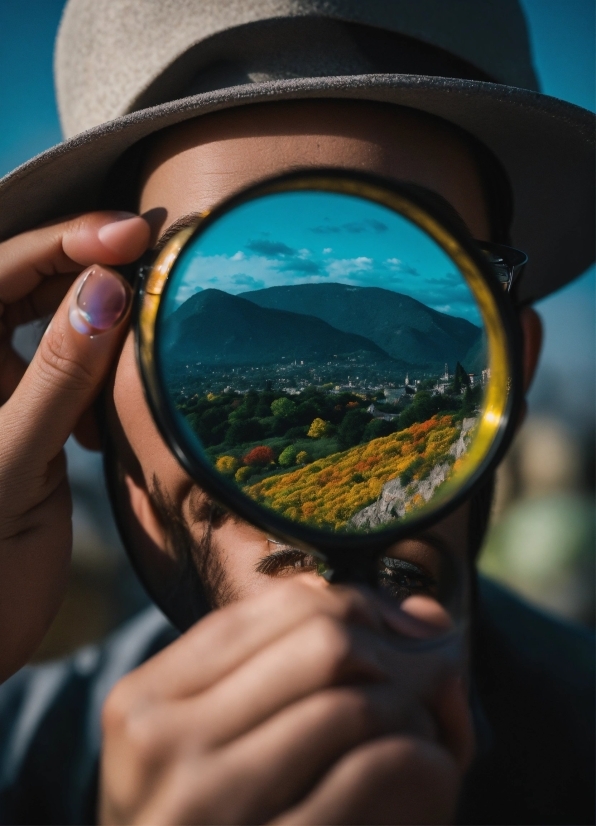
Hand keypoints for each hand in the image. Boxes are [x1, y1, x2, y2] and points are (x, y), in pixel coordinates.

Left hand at [0, 211, 149, 680]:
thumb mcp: (10, 459)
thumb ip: (59, 375)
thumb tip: (108, 288)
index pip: (0, 272)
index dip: (65, 244)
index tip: (132, 234)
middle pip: (27, 285)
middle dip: (87, 267)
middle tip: (153, 257)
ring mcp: (3, 396)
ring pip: (56, 328)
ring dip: (101, 323)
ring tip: (143, 328)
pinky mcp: (35, 427)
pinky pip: (76, 377)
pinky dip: (105, 377)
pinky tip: (114, 414)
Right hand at [100, 578, 472, 824]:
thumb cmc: (216, 820)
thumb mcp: (222, 740)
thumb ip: (299, 664)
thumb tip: (426, 609)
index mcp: (144, 698)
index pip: (279, 608)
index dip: (360, 606)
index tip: (403, 628)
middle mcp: (160, 744)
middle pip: (322, 643)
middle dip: (396, 646)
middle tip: (434, 669)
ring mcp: (203, 806)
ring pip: (348, 705)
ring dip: (411, 707)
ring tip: (429, 722)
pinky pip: (368, 774)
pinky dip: (418, 757)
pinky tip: (430, 764)